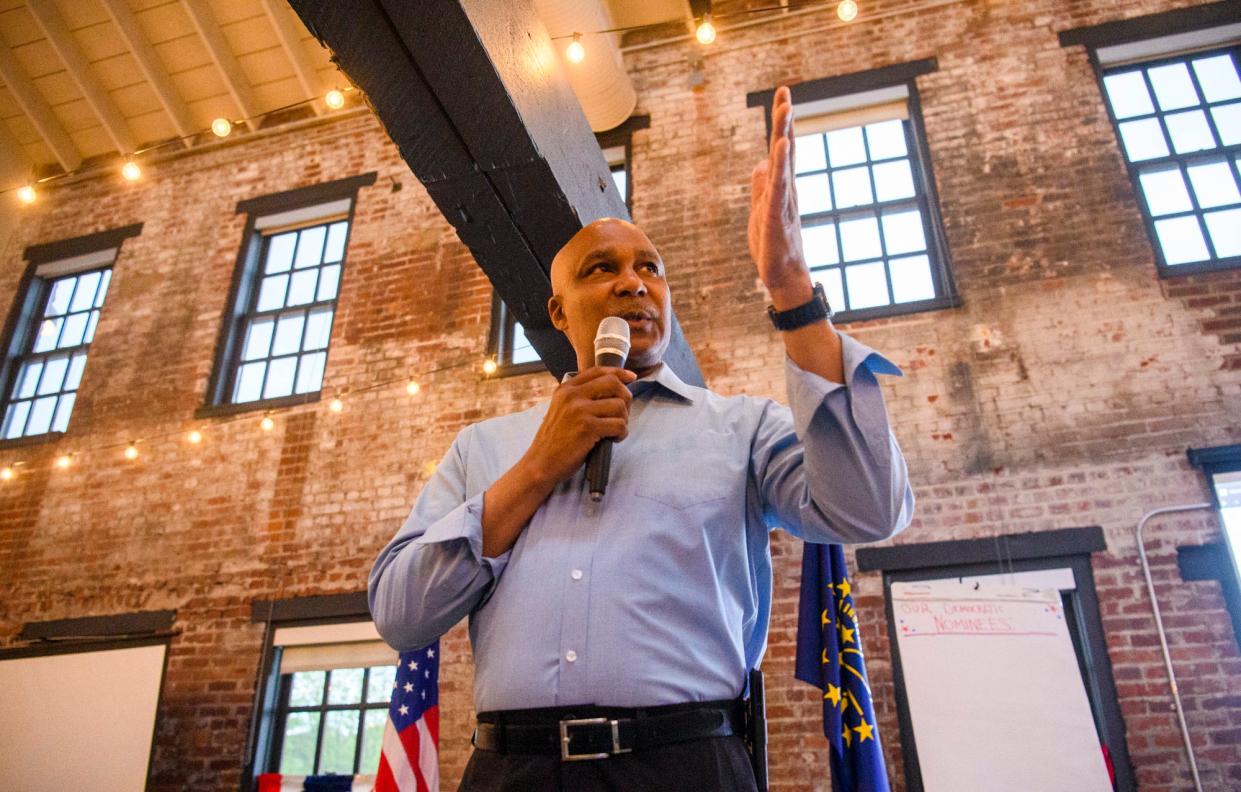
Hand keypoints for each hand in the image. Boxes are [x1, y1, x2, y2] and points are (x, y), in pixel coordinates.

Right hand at [521, 366, 635, 486]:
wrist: (541, 463)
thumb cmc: (554, 441)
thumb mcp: (561, 410)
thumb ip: (580, 398)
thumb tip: (612, 391)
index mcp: (565, 389)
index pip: (597, 371)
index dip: (618, 372)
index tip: (631, 377)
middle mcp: (572, 395)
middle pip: (613, 383)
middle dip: (626, 398)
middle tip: (623, 414)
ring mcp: (579, 410)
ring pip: (619, 405)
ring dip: (624, 419)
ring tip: (615, 431)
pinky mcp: (588, 427)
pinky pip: (619, 425)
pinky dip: (622, 433)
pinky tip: (614, 439)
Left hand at [748, 86, 813, 308]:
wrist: (783, 275)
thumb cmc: (773, 245)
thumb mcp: (760, 209)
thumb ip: (761, 186)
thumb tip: (760, 163)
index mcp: (781, 186)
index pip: (781, 148)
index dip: (781, 123)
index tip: (782, 95)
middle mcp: (786, 188)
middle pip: (785, 148)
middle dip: (784, 119)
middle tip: (784, 91)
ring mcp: (783, 200)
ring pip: (784, 161)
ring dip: (784, 133)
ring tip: (786, 108)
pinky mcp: (777, 214)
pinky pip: (778, 185)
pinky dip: (780, 164)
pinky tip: (781, 145)